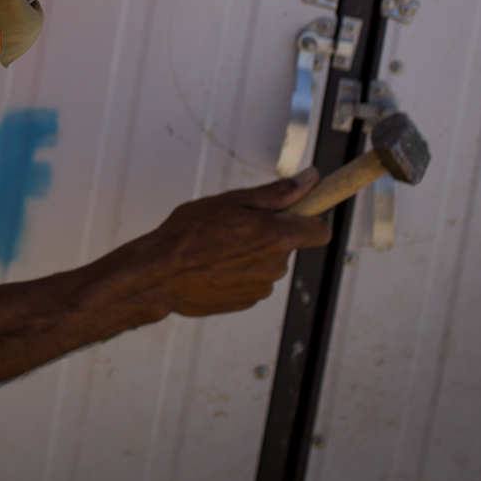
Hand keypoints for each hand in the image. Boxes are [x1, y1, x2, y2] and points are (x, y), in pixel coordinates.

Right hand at [126, 169, 331, 318]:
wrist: (160, 274)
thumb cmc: (189, 234)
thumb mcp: (231, 201)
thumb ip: (277, 192)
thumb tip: (310, 179)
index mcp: (276, 237)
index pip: (320, 230)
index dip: (311, 217)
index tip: (298, 209)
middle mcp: (275, 266)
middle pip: (286, 244)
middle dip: (268, 233)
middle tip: (235, 224)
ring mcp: (261, 287)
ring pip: (267, 263)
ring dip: (251, 253)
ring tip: (217, 246)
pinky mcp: (246, 301)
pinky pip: (251, 280)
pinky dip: (238, 271)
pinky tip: (213, 264)